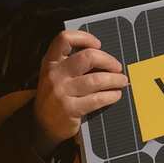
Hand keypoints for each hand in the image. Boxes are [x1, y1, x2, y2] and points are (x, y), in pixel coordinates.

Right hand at [32, 30, 128, 157]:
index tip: (98, 44)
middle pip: (87, 57)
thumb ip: (73, 64)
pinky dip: (111, 96)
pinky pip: (97, 99)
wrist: (41, 125)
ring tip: (121, 81)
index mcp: (50, 62)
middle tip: (117, 66)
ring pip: (96, 79)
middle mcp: (54, 74)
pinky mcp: (70, 109)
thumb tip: (105, 58)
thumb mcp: (56, 75)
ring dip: (114, 79)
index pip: (64, 39)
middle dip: (108, 60)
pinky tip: (115, 95)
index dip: (85, 37)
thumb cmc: (56, 96)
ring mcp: (61, 92)